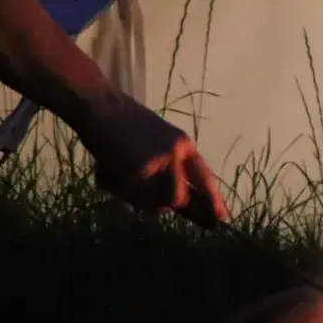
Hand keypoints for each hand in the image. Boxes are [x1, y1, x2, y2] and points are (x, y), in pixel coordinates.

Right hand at [73, 92, 228, 227]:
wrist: (101, 104)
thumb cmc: (124, 124)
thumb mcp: (159, 140)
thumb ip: (170, 166)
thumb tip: (178, 200)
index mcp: (185, 146)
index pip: (204, 178)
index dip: (213, 200)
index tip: (222, 218)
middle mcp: (176, 154)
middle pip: (178, 199)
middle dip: (162, 206)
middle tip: (145, 202)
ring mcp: (157, 162)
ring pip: (153, 202)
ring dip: (137, 200)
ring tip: (122, 183)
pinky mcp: (135, 169)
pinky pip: (128, 195)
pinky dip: (115, 189)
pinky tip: (107, 172)